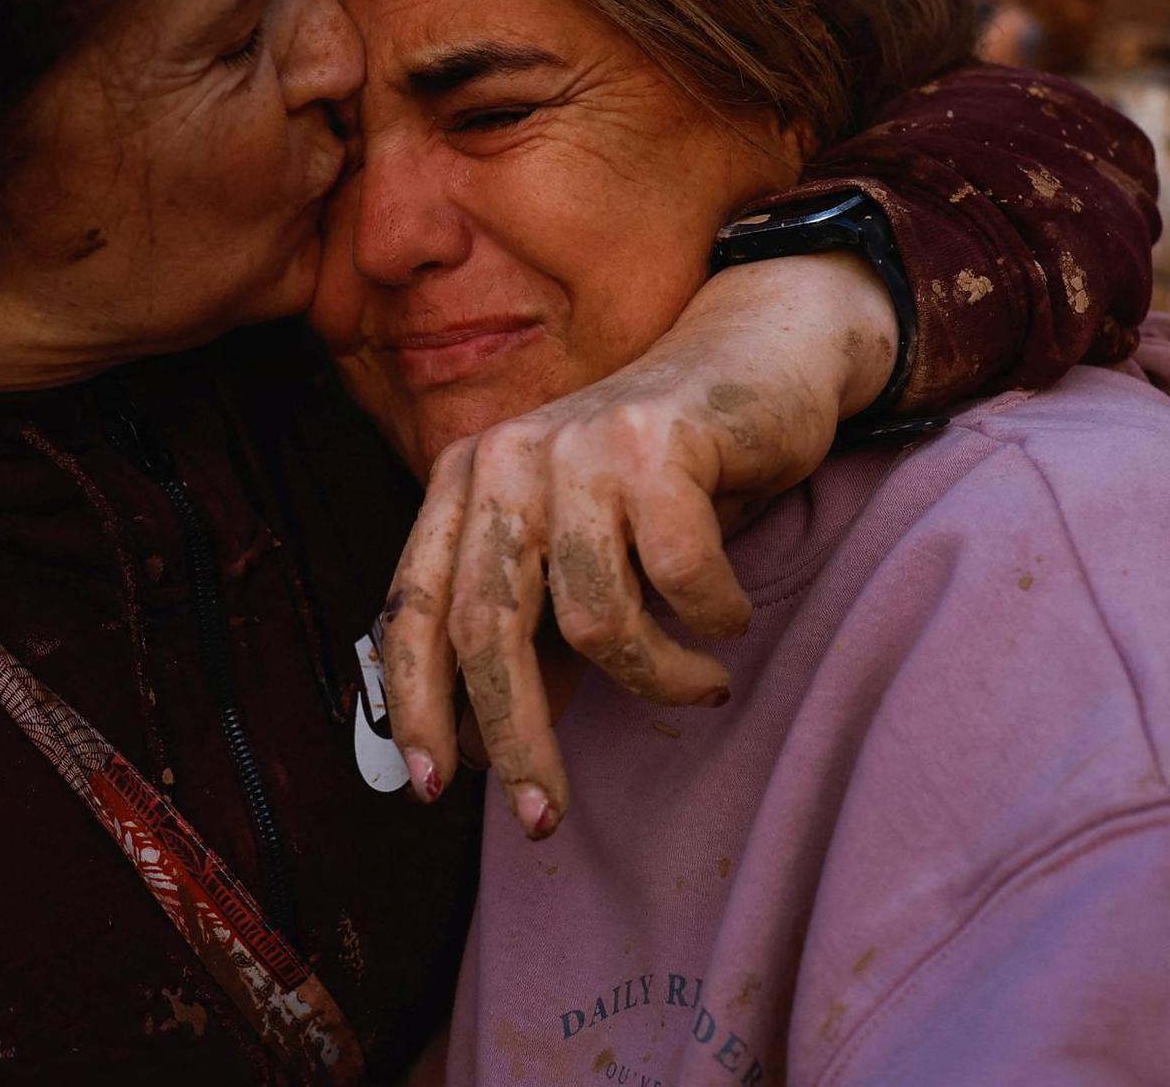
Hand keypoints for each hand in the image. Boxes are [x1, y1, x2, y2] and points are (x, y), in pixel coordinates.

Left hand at [374, 251, 897, 837]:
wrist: (755, 355)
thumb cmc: (660, 474)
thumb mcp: (578, 545)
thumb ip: (530, 625)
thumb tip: (482, 750)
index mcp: (467, 481)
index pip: (414, 607)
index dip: (415, 702)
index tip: (434, 787)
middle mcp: (506, 457)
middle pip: (488, 627)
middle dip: (517, 738)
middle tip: (548, 815)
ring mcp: (579, 446)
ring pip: (595, 618)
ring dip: (658, 677)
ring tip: (701, 683)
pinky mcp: (657, 442)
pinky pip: (682, 579)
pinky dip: (715, 620)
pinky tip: (732, 617)